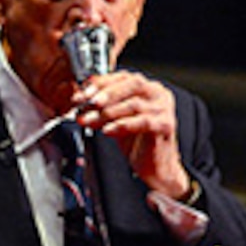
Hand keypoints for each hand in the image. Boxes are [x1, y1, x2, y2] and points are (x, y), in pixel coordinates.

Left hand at [75, 70, 193, 199]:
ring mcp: (164, 109)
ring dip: (108, 112)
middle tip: (87, 102)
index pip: (123, 76)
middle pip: (132, 84)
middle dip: (106, 93)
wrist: (155, 169)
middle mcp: (158, 94)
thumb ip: (102, 107)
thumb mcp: (115, 120)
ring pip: (133, 104)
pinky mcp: (165, 125)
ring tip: (90, 121)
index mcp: (147, 87)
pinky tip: (107, 131)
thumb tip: (80, 100)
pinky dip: (122, 125)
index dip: (101, 83)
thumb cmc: (137, 144)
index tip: (82, 93)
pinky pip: (142, 122)